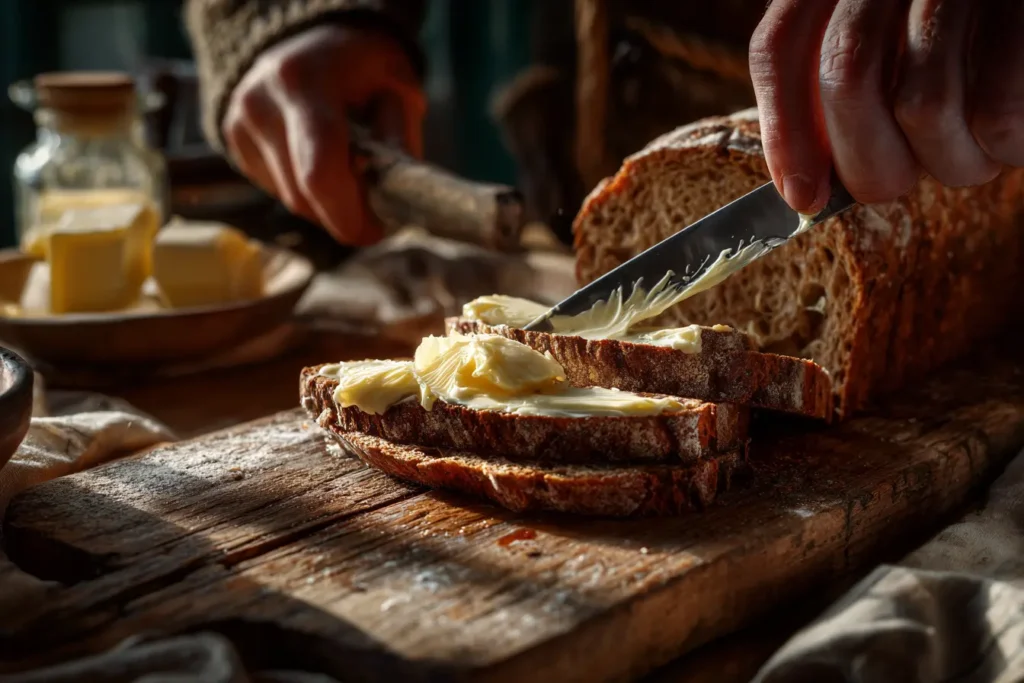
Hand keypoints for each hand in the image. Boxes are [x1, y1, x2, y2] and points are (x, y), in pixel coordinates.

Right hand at [224, 24, 425, 244]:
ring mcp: (240, 123)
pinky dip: (306, 192)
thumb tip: (395, 199)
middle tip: (375, 216)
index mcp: (303, 83)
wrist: (309, 38)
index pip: (319, 172)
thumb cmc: (363, 66)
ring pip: (290, 200)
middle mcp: (260, 103)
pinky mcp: (233, 140)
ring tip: (353, 179)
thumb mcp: (398, 90)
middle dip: (343, 216)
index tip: (376, 230)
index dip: (349, 215)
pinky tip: (321, 164)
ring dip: (326, 206)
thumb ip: (399, 143)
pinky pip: (276, 190)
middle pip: (303, 196)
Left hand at [749, 0, 1023, 211]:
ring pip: (923, 107)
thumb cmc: (965, 48)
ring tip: (966, 152)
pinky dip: (1002, 148)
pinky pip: (995, 114)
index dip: (785, 131)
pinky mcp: (1022, 11)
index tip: (805, 198)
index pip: (780, 46)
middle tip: (898, 180)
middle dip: (866, 161)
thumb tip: (803, 189)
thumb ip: (845, 94)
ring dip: (947, 161)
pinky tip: (1004, 139)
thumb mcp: (888, 52)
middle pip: (846, 78)